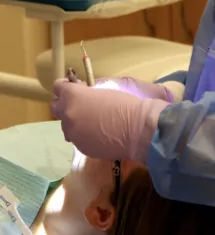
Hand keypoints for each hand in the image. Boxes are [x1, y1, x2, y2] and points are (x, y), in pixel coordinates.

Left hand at [50, 79, 168, 161]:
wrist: (139, 130)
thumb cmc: (128, 105)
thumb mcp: (105, 92)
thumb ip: (87, 95)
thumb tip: (83, 97)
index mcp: (73, 96)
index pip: (57, 88)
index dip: (65, 86)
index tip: (75, 87)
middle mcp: (68, 115)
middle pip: (55, 107)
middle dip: (65, 104)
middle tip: (80, 104)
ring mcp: (73, 133)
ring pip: (66, 125)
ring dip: (75, 121)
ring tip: (92, 122)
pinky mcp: (81, 147)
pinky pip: (78, 138)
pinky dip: (85, 135)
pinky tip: (101, 134)